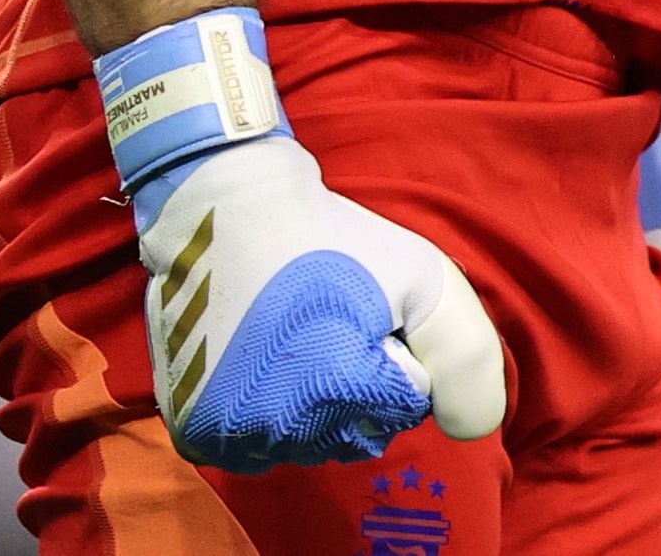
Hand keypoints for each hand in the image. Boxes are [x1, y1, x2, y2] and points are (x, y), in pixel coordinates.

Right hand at [139, 132, 508, 470]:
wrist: (220, 209)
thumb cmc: (327, 236)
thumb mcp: (426, 277)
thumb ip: (467, 360)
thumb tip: (467, 432)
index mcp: (337, 391)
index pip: (408, 405)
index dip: (396, 350)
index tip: (362, 309)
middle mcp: (278, 429)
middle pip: (359, 432)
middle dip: (359, 386)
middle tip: (326, 322)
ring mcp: (230, 435)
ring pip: (309, 444)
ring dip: (312, 404)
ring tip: (290, 335)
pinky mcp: (193, 433)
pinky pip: (257, 449)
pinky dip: (266, 417)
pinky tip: (259, 365)